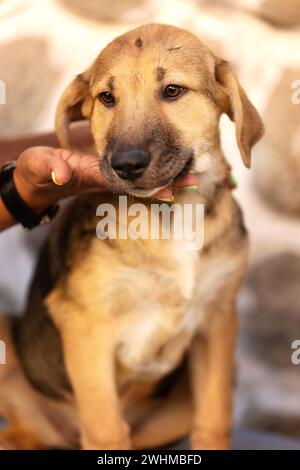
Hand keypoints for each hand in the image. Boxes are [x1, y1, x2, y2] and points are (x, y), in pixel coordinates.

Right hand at [13, 146, 198, 213]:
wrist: (39, 178)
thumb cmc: (40, 172)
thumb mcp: (41, 168)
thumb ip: (50, 168)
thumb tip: (61, 173)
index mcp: (96, 178)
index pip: (128, 184)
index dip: (150, 187)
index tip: (173, 189)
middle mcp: (109, 179)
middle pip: (144, 183)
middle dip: (167, 180)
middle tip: (194, 178)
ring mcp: (111, 174)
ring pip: (144, 176)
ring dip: (166, 173)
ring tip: (192, 168)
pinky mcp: (109, 168)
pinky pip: (137, 169)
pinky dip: (155, 166)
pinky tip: (171, 160)